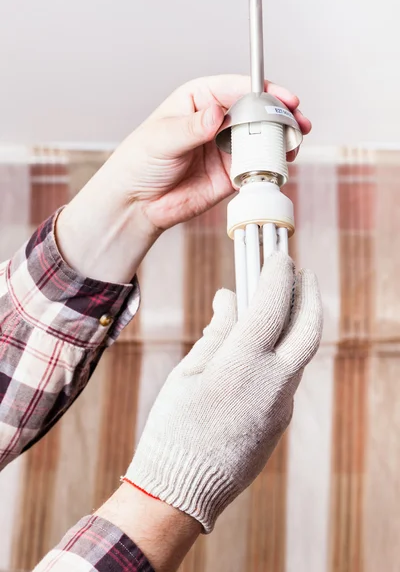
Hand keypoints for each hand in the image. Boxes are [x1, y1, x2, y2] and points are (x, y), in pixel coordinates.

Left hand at [103, 75, 310, 231]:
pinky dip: (270, 165)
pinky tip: (281, 164)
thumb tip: (214, 114)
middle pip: (256, 111)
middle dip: (280, 114)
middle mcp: (216, 120)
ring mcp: (226, 147)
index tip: (281, 97)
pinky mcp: (231, 173)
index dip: (261, 90)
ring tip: (295, 143)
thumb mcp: (161, 139)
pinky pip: (256, 166)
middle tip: (298, 121)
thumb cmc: (140, 161)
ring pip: (261, 138)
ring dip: (280, 139)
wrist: (137, 202)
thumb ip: (191, 128)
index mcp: (199, 99)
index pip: (236, 88)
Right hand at [122, 253, 322, 531]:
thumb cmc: (174, 427)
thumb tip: (230, 297)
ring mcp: (282, 404)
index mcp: (243, 364)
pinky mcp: (280, 421)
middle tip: (301, 271)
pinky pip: (288, 376)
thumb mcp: (188, 373)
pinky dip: (282, 352)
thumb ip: (216, 332)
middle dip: (309, 293)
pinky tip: (263, 346)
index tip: (277, 255)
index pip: (272, 305)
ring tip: (282, 302)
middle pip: (308, 327)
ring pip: (301, 352)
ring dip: (297, 322)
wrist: (182, 490)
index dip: (276, 274)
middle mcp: (273, 382)